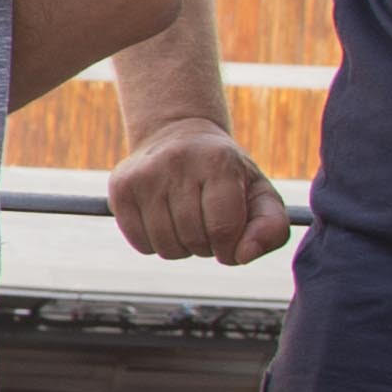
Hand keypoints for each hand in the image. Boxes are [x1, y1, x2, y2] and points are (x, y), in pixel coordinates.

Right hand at [110, 115, 296, 265]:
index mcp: (219, 162)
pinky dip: (155, 244)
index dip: (230, 248)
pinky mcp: (120, 188)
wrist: (180, 135)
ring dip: (181, 248)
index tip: (231, 240)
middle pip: (193, 239)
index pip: (223, 230)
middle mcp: (177, 162)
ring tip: (187, 224)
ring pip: (165, 246)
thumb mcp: (261, 194)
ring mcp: (144, 174)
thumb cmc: (228, 174)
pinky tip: (164, 222)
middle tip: (208, 225)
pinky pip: (140, 243)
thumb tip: (242, 256)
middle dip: (206, 246)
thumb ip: (271, 228)